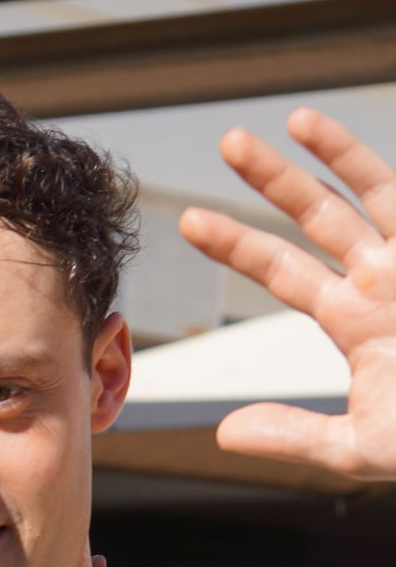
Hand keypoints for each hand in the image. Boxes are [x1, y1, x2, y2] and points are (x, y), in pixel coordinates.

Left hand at [180, 110, 395, 480]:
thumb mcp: (357, 446)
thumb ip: (292, 435)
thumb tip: (223, 433)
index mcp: (355, 320)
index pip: (285, 270)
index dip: (238, 243)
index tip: (190, 221)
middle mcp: (383, 279)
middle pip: (318, 216)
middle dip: (273, 180)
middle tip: (228, 141)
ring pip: (367, 190)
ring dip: (329, 153)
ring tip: (289, 119)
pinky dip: (372, 169)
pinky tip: (338, 136)